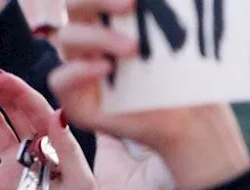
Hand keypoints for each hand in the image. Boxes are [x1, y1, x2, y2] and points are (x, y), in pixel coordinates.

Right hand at [49, 0, 249, 189]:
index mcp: (109, 18)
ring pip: (67, 38)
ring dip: (98, 37)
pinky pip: (59, 80)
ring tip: (133, 48)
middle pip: (74, 5)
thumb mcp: (178, 31)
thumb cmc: (185, 73)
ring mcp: (81, 69)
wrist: (190, 118)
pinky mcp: (76, 101)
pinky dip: (78, 70)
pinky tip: (105, 68)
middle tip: (131, 4)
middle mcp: (91, 40)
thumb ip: (160, 7)